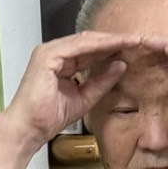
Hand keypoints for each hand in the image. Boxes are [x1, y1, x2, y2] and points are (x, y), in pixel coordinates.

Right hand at [8, 31, 141, 146]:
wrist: (29, 129)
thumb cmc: (49, 117)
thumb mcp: (85, 97)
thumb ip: (102, 81)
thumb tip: (122, 65)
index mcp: (61, 61)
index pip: (91, 50)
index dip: (113, 48)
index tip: (135, 49)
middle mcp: (54, 52)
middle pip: (90, 41)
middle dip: (114, 41)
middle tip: (138, 39)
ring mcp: (49, 51)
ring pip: (85, 41)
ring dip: (110, 40)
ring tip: (131, 40)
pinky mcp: (47, 56)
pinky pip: (78, 46)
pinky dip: (97, 45)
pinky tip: (114, 45)